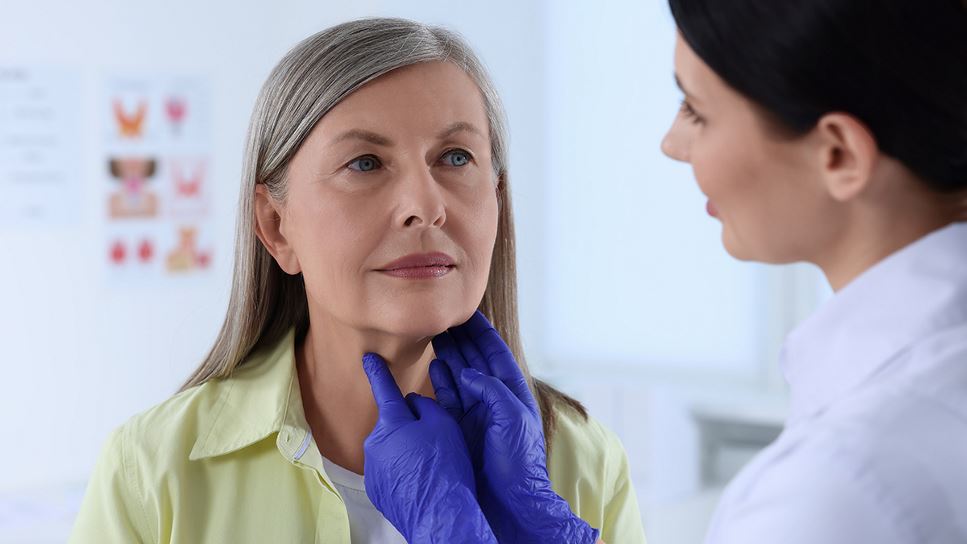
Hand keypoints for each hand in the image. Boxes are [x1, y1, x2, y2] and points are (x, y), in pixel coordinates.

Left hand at [361, 353, 495, 543]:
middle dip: (409, 428)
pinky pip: (391, 471)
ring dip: (407, 452)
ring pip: (393, 449)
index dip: (377, 372)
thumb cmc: (444, 467)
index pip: (383, 389)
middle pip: (394, 425)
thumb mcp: (444, 425)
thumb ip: (425, 406)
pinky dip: (404, 472)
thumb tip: (412, 403)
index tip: (367, 359)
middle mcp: (375, 443)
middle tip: (433, 443)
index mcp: (391, 423)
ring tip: (431, 467)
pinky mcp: (377, 489)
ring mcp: (374, 468)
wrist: (439, 515)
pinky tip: (421, 481)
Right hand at [429, 311, 600, 543]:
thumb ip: (491, 390)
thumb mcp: (512, 418)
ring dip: (448, 356)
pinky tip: (435, 366)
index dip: (481, 332)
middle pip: (474, 360)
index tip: (467, 313)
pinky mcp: (461, 427)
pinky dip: (441, 382)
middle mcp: (494, 398)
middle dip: (460, 339)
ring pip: (459, 376)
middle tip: (443, 319)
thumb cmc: (519, 460)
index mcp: (512, 392)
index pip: (496, 354)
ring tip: (435, 335)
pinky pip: (449, 398)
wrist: (509, 499)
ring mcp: (477, 412)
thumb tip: (468, 374)